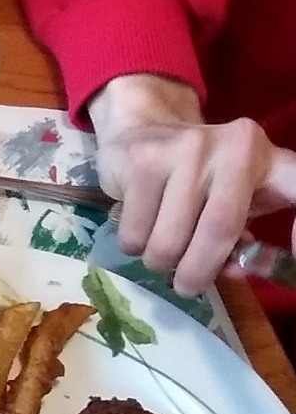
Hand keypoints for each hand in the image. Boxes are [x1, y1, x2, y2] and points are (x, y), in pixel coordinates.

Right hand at [87, 73, 295, 294]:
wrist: (144, 127)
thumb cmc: (198, 174)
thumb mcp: (234, 196)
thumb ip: (242, 237)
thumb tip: (233, 271)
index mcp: (266, 157)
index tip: (294, 256)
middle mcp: (235, 147)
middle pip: (220, 230)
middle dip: (198, 273)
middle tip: (187, 286)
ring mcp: (187, 149)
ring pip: (168, 242)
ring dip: (160, 262)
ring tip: (160, 248)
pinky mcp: (143, 160)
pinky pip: (135, 234)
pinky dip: (133, 246)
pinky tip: (140, 226)